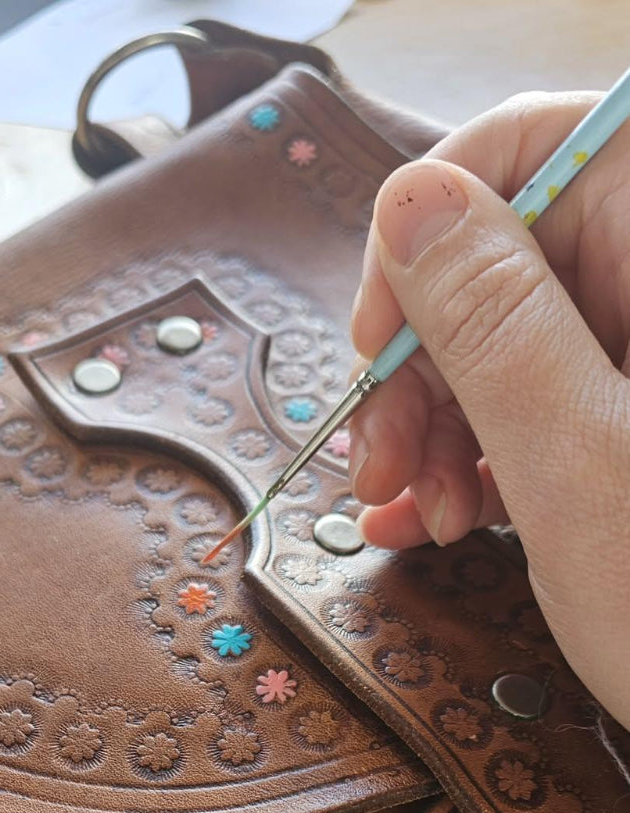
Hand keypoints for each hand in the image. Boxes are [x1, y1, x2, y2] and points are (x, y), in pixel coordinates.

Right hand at [348, 93, 629, 729]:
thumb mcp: (577, 465)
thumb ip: (493, 323)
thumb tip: (415, 200)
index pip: (533, 151)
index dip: (431, 233)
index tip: (379, 345)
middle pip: (509, 258)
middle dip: (425, 364)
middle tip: (380, 466)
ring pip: (511, 340)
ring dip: (438, 425)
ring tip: (418, 515)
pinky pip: (541, 407)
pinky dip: (476, 459)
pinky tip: (429, 518)